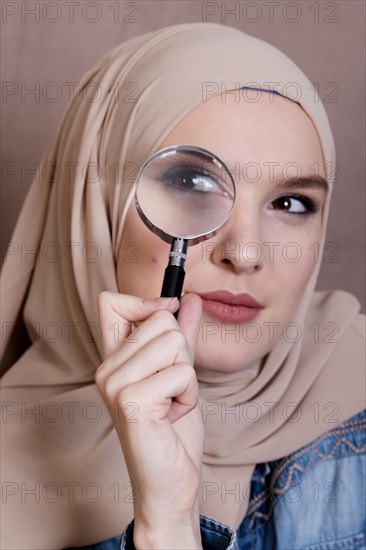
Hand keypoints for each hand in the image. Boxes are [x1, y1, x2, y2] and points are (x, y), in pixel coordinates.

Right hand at [95, 292, 203, 548]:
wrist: (170, 484)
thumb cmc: (173, 432)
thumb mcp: (180, 375)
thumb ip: (183, 336)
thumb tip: (190, 299)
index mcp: (114, 360)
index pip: (111, 302)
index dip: (146, 301)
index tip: (170, 313)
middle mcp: (107, 368)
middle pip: (160, 319)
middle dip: (182, 351)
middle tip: (172, 386)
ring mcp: (115, 384)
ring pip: (174, 342)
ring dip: (188, 375)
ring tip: (173, 402)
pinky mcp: (131, 400)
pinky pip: (182, 372)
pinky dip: (190, 395)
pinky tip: (174, 416)